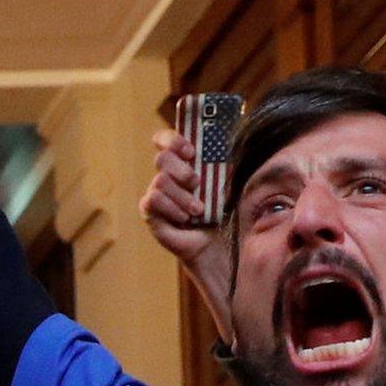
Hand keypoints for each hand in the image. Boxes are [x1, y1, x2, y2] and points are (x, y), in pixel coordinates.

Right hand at [141, 129, 233, 341]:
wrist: (228, 249)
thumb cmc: (233, 214)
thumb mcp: (232, 182)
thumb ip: (224, 159)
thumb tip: (232, 136)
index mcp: (186, 165)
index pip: (165, 141)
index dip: (172, 139)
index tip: (190, 149)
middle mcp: (169, 179)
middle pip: (161, 158)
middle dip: (181, 169)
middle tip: (197, 182)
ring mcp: (159, 198)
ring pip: (159, 180)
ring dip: (182, 196)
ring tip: (199, 210)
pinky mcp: (153, 217)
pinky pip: (152, 201)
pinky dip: (171, 208)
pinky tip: (186, 219)